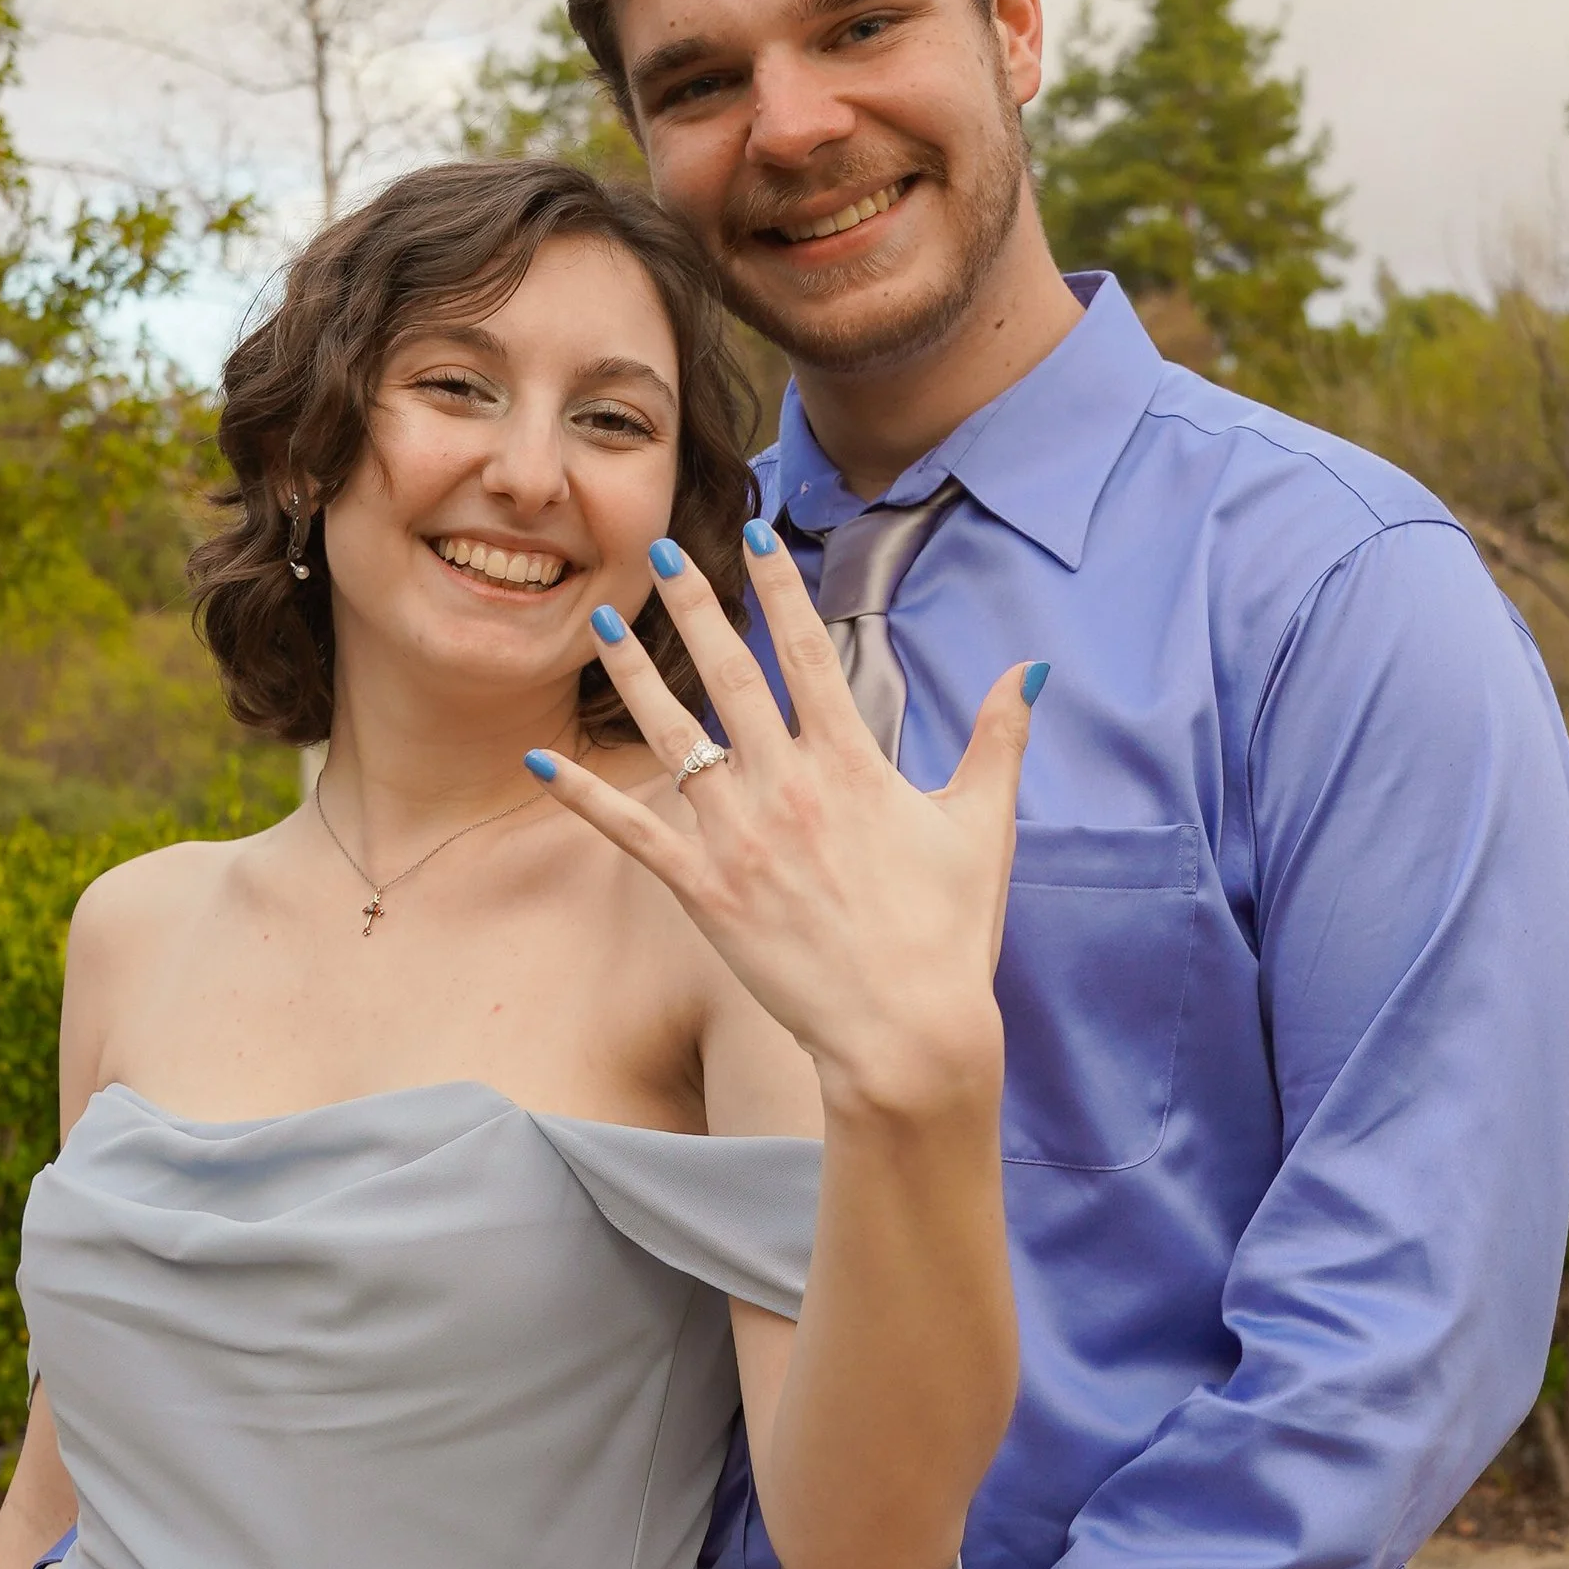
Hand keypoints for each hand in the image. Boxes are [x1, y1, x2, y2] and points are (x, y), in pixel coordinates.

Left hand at [531, 526, 1035, 1113]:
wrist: (904, 1032)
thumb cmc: (948, 935)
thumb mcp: (983, 828)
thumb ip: (998, 740)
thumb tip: (1028, 669)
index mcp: (852, 766)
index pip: (808, 654)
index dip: (781, 589)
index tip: (757, 536)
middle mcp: (787, 788)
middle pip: (728, 676)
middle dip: (694, 608)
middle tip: (663, 554)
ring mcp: (739, 839)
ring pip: (672, 739)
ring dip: (632, 676)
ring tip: (603, 623)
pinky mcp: (704, 892)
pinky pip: (631, 832)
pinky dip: (582, 795)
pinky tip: (540, 760)